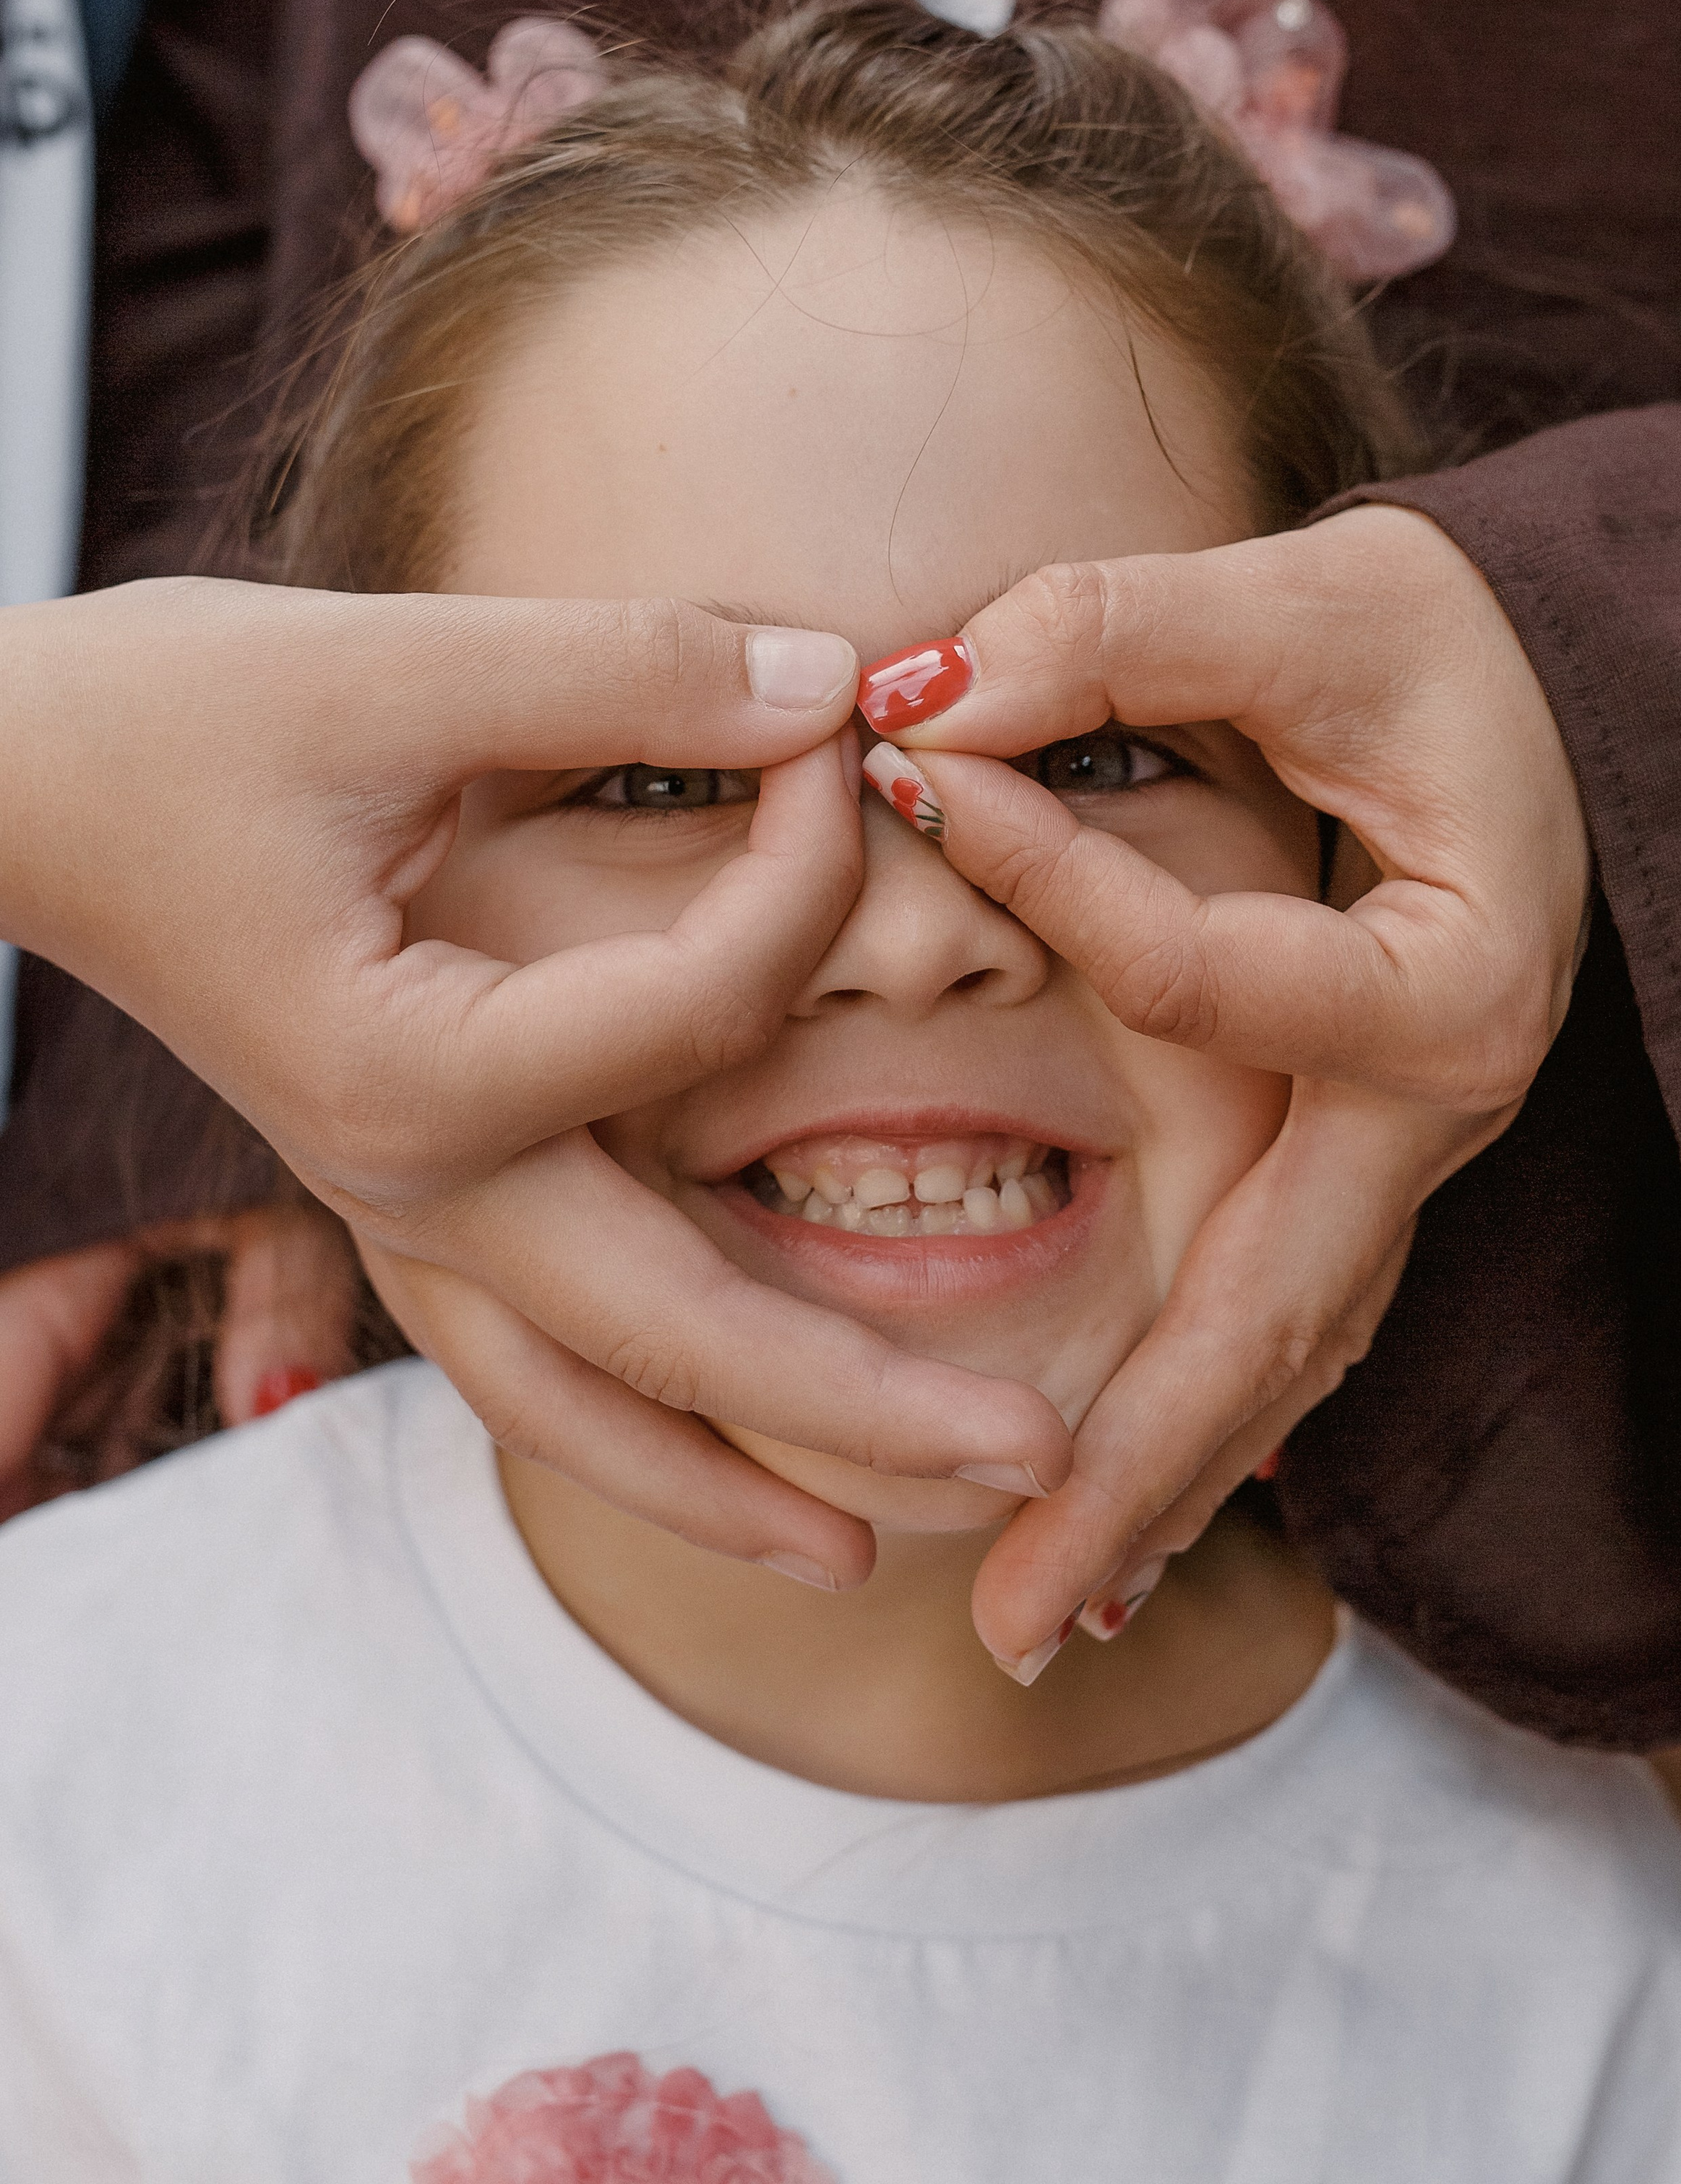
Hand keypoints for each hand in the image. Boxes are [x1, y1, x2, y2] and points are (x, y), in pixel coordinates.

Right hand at [0, 582, 1069, 1581]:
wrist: (12, 781)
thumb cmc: (177, 716)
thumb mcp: (397, 666)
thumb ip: (625, 672)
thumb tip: (828, 684)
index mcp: (424, 1067)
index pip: (704, 1005)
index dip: (813, 866)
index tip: (856, 738)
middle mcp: (414, 1176)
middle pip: (671, 1330)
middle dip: (863, 1399)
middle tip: (1039, 1458)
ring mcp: (397, 1202)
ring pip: (579, 1395)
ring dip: (729, 1476)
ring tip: (865, 1553)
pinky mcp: (394, 1183)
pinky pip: (521, 1350)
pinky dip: (625, 1421)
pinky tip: (712, 1456)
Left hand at [861, 507, 1589, 1669]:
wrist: (1563, 696)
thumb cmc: (1449, 648)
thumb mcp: (1316, 599)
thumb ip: (1127, 631)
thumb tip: (924, 697)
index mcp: (1445, 981)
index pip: (1199, 976)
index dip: (1044, 873)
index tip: (910, 773)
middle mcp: (1441, 1107)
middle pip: (1278, 1317)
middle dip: (1136, 1466)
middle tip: (1005, 1615)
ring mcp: (1412, 1154)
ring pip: (1290, 1353)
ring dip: (1165, 1486)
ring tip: (1045, 1614)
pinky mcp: (1374, 1158)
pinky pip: (1296, 1315)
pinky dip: (1213, 1420)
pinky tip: (1128, 1513)